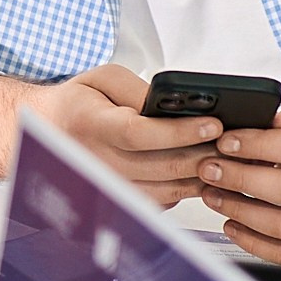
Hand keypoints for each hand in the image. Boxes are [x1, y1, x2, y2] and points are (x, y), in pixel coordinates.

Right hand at [23, 64, 225, 203]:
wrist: (48, 132)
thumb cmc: (78, 104)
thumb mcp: (103, 79)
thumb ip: (138, 89)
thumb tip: (177, 109)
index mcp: (90, 124)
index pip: (139, 133)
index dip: (180, 132)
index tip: (212, 125)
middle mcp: (96, 161)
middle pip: (160, 167)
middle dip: (203, 154)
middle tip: (232, 143)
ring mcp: (106, 186)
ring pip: (165, 190)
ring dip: (200, 176)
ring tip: (224, 158)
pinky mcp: (117, 201)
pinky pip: (159, 202)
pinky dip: (184, 189)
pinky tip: (199, 173)